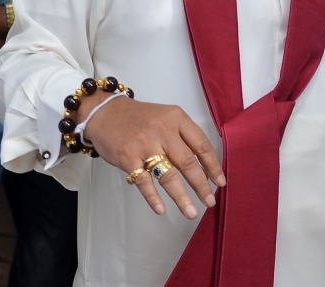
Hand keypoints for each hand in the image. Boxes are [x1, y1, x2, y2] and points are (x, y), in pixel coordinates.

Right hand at [80, 93, 225, 219]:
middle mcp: (163, 130)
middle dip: (201, 186)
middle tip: (209, 201)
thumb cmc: (139, 119)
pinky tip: (161, 209)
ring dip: (181, 197)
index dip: (213, 166)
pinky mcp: (128, 157)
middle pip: (188, 163)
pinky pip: (144, 181)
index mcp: (176, 118)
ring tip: (191, 212)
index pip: (201, 144)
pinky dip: (153, 197)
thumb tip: (204, 167)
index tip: (220, 182)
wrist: (105, 113)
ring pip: (168, 175)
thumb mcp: (166, 117)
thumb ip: (183, 136)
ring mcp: (145, 144)